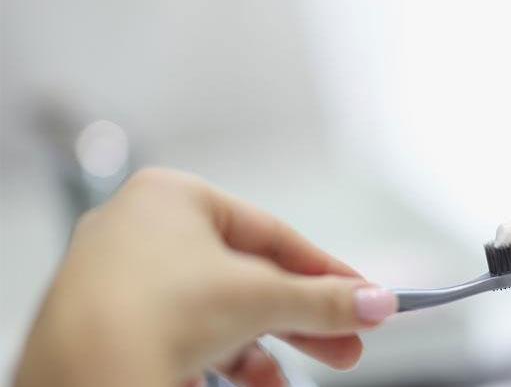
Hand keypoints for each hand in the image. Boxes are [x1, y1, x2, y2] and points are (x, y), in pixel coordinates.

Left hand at [14, 168, 397, 386]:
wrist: (81, 376)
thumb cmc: (152, 310)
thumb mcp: (261, 299)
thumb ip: (324, 300)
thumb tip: (375, 302)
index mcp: (174, 197)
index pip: (272, 233)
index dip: (325, 269)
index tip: (361, 296)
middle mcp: (141, 230)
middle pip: (247, 277)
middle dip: (300, 318)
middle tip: (345, 344)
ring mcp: (120, 278)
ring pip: (214, 310)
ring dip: (261, 348)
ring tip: (286, 382)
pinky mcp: (109, 323)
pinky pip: (180, 334)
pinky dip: (217, 359)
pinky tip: (246, 383)